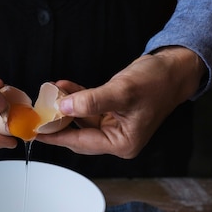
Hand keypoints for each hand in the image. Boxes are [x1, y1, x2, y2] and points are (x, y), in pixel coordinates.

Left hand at [37, 47, 205, 157]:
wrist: (174, 67)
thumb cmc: (157, 82)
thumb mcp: (122, 92)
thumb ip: (91, 101)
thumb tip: (63, 107)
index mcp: (122, 144)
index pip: (82, 143)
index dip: (57, 137)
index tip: (36, 133)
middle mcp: (117, 139)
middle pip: (79, 134)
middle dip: (58, 121)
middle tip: (38, 113)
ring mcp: (114, 125)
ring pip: (82, 118)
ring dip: (66, 105)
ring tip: (50, 92)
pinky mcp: (112, 111)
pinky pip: (88, 106)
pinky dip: (76, 97)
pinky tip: (64, 86)